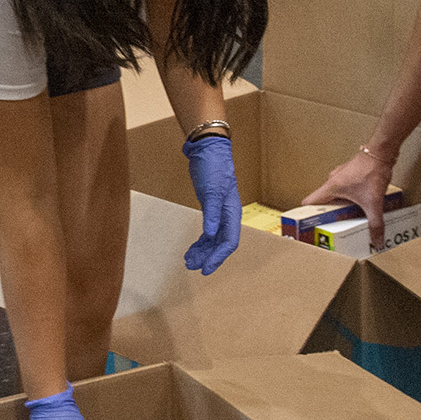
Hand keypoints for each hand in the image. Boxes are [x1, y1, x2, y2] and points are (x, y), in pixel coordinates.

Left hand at [183, 135, 239, 273]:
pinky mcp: (210, 209)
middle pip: (221, 244)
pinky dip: (200, 242)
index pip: (229, 241)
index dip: (218, 257)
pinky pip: (207, 232)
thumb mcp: (211, 190)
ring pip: (213, 240)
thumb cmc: (213, 167)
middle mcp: (227, 215)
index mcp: (232, 212)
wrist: (207, 150)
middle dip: (208, 257)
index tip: (206, 269)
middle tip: (193, 267)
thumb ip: (212, 212)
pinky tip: (191, 250)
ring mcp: (219, 213)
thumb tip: (210, 233)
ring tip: (188, 262)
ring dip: (202, 252)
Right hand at [301, 146, 396, 237]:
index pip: (309, 202)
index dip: (307, 215)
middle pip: (323, 202)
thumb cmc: (371, 171)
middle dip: (327, 214)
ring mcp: (341, 176)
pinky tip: (360, 204)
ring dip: (339, 205)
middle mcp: (332, 181)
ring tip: (347, 217)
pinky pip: (344, 189)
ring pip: (335, 195)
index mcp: (330, 188)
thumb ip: (375, 223)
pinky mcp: (350, 174)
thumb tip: (377, 242)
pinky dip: (349, 198)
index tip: (310, 226)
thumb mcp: (373, 202)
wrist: (382, 152)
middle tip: (333, 227)